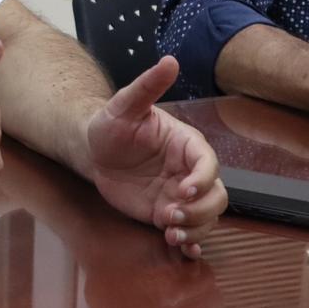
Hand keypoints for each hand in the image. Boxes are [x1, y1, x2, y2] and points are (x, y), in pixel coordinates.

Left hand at [86, 56, 226, 258]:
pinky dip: (190, 240)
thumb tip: (169, 60)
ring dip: (195, 228)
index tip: (183, 190)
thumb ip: (147, 86)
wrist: (92, 149)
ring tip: (171, 233)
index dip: (201, 179)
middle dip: (200, 210)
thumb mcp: (124, 104)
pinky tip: (182, 247)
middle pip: (216, 196)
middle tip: (170, 215)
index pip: (208, 164)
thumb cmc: (110, 123)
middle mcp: (188, 171)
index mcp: (186, 145)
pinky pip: (189, 229)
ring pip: (206, 216)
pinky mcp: (166, 212)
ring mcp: (180, 194)